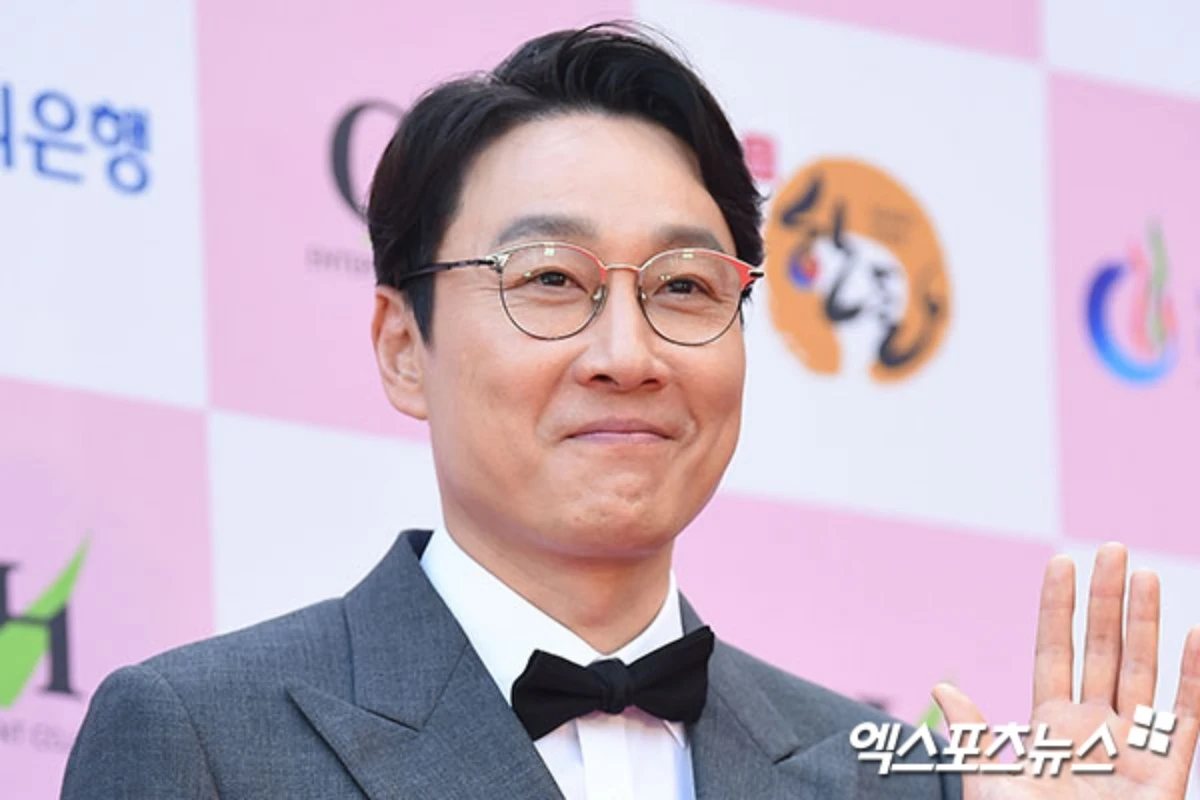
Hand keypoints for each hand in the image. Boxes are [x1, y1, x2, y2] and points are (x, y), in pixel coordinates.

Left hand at [932, 543, 1199, 798]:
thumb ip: (975, 735)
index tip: (1061, 561)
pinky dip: (1193, 677)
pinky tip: (1194, 634)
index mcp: (1051, 726)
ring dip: (1145, 623)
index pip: (1056, 650)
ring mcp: (1134, 748)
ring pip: (1143, 671)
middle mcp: (1095, 729)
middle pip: (1104, 649)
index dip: (1059, 608)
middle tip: (1112, 548)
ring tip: (1143, 574)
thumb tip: (942, 686)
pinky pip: (1186, 717)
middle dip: (1107, 600)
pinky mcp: (1168, 775)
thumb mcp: (989, 785)